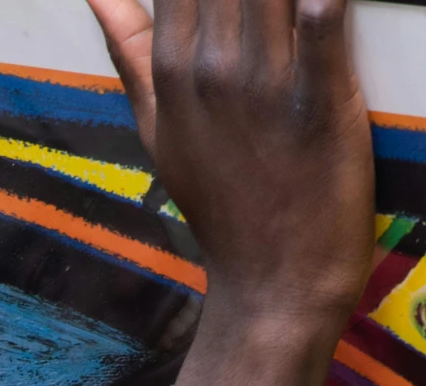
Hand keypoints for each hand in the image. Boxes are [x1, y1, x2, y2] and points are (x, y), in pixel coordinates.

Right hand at [86, 0, 376, 385]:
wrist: (275, 289)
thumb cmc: (222, 209)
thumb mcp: (159, 135)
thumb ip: (130, 53)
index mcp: (173, 74)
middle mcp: (213, 72)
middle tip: (246, 9)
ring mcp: (267, 88)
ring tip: (284, 5)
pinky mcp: (324, 104)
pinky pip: (324, 27)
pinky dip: (320, 7)